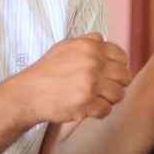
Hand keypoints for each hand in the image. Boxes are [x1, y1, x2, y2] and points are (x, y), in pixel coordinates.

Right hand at [15, 33, 132, 123]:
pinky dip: (98, 112)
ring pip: (119, 94)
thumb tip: (104, 41)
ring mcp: (91, 84)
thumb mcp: (66, 46)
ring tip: (95, 99)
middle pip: (125, 77)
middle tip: (102, 89)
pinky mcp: (87, 104)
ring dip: (109, 99)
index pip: (122, 57)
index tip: (109, 75)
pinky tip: (88, 109)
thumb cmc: (48, 70)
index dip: (118, 67)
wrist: (29, 93)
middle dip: (116, 84)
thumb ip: (89, 41)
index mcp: (91, 47)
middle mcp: (93, 63)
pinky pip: (107, 110)